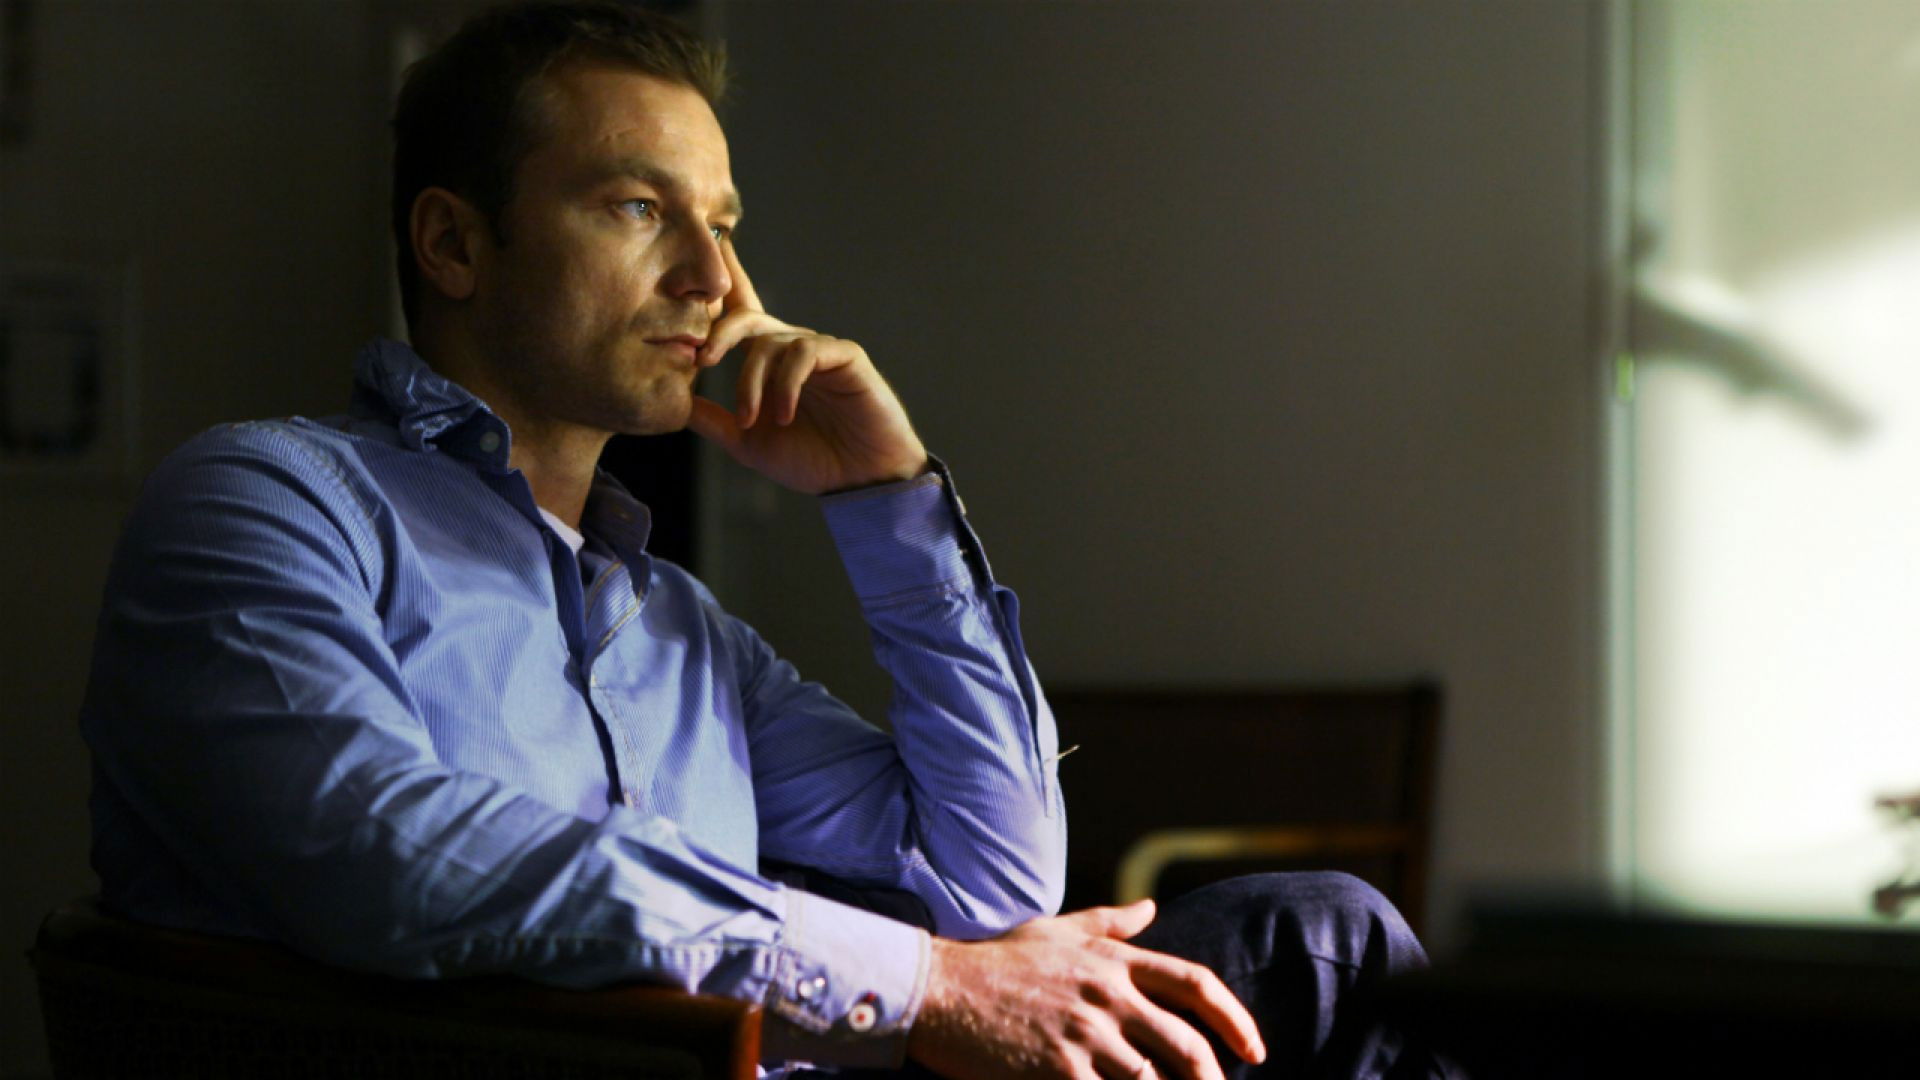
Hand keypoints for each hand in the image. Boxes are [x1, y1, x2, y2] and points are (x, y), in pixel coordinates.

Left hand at [686, 243, 927, 493]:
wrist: (860, 480)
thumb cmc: (812, 461)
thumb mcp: (748, 445)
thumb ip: (714, 422)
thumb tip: (674, 403)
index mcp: (769, 364)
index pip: (739, 317)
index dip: (719, 291)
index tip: (692, 271)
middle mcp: (792, 349)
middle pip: (746, 317)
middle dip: (719, 331)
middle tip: (702, 359)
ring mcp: (820, 350)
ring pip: (770, 341)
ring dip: (752, 381)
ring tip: (753, 421)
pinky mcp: (846, 356)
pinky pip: (806, 352)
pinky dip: (787, 383)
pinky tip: (785, 414)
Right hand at [906, 899, 1265, 1079]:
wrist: (938, 990)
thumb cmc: (995, 961)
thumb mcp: (1055, 930)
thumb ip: (1109, 922)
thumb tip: (1152, 909)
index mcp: (1114, 960)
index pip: (1196, 984)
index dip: (1236, 1019)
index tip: (1255, 1049)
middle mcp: (1108, 995)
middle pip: (1187, 1045)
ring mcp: (1085, 1034)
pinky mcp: (1058, 1070)